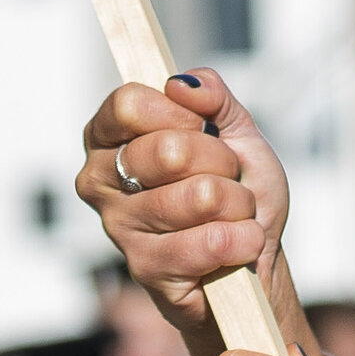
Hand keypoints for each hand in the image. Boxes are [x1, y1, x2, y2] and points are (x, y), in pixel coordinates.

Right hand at [78, 72, 291, 350]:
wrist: (254, 253)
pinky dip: (243, 239)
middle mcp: (100, 181)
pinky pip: (211, 242)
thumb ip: (212, 95)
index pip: (128, 105)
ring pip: (201, 195)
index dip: (181, 114)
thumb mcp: (236, 129)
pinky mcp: (147, 271)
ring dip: (239, 203)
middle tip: (226, 178)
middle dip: (222, 162)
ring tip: (233, 214)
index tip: (204, 128)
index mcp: (110, 138)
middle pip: (169, 150)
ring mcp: (119, 229)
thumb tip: (181, 85)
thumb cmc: (238, 188)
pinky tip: (237, 244)